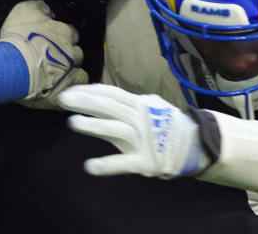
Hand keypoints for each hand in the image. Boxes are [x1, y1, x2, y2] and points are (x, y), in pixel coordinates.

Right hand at [0, 0, 88, 108]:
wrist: (13, 65)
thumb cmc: (17, 39)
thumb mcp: (24, 10)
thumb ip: (39, 7)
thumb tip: (46, 8)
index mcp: (62, 32)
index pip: (71, 32)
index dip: (63, 37)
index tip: (54, 40)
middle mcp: (70, 50)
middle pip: (77, 52)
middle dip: (69, 54)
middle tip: (55, 58)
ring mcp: (69, 70)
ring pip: (80, 70)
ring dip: (72, 71)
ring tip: (59, 74)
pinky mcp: (64, 88)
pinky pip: (76, 87)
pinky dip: (72, 87)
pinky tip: (64, 88)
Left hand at [59, 84, 209, 178]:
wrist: (195, 144)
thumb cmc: (169, 124)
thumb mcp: (152, 105)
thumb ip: (131, 101)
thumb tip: (106, 94)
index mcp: (140, 104)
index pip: (111, 93)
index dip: (90, 91)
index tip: (70, 90)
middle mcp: (139, 118)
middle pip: (109, 107)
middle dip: (85, 102)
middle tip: (63, 100)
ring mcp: (141, 140)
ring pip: (114, 130)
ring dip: (93, 126)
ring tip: (73, 123)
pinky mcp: (144, 161)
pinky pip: (123, 163)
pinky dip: (106, 165)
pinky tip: (90, 166)